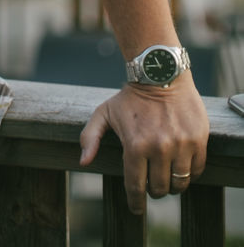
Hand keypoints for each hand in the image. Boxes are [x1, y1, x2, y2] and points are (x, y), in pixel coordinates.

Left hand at [79, 77, 209, 214]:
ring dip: (172, 184)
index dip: (135, 202)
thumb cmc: (130, 97)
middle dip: (154, 190)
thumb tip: (83, 162)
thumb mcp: (104, 113)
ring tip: (166, 175)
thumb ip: (91, 137)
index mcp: (134, 145)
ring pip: (179, 183)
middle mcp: (159, 148)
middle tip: (151, 183)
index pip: (135, 187)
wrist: (161, 74)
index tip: (136, 208)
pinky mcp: (198, 140)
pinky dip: (189, 174)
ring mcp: (180, 144)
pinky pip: (196, 171)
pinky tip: (181, 166)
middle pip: (159, 189)